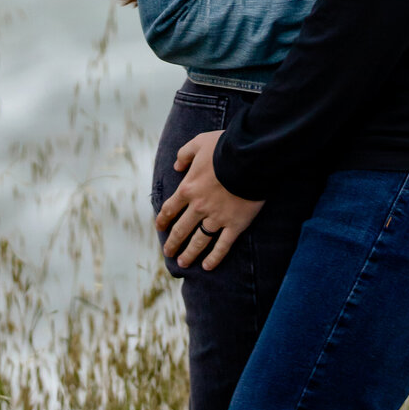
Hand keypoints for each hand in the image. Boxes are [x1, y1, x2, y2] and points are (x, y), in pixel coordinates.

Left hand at [155, 130, 264, 270]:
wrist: (249, 158)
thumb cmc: (224, 147)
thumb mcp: (199, 143)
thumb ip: (185, 153)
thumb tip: (176, 165)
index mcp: (188, 188)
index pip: (170, 208)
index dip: (163, 219)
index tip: (159, 228)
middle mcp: (199, 207)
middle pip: (181, 229)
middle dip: (172, 242)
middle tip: (168, 252)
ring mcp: (216, 218)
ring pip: (199, 241)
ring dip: (189, 253)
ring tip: (183, 263)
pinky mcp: (235, 225)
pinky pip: (223, 245)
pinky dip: (215, 258)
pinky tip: (208, 266)